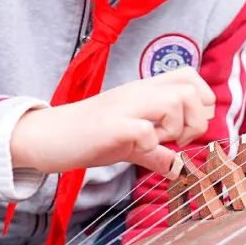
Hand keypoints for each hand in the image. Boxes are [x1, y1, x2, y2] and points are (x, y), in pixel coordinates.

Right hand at [9, 69, 215, 176]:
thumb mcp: (129, 144)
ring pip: (175, 103)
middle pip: (191, 88)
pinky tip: (135, 150)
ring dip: (175, 128)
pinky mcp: (110, 126)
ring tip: (155, 142)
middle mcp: (138, 92)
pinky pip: (145, 131)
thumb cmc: (87, 137)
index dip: (200, 102)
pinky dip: (149, 145)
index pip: (190, 77)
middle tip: (176, 139)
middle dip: (195, 119)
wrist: (45, 137)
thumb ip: (155, 151)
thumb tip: (178, 167)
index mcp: (144, 90)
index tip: (186, 129)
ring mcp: (124, 107)